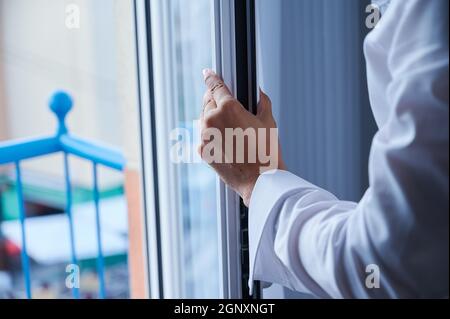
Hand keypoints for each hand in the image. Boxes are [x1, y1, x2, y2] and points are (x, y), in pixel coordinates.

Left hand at [199, 69, 284, 205]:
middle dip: (214, 98)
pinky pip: (204, 136)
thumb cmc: (266, 153)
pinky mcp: (202, 150)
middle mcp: (212, 120)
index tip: (207, 73)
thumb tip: (258, 91)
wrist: (259, 182)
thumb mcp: (269, 122)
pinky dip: (211, 134)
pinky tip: (226, 141)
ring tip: (230, 127)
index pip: (215, 86)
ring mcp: (204, 136)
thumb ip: (262, 101)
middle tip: (226, 103)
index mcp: (228, 108)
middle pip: (207, 100)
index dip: (211, 77)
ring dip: (213, 117)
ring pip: (204, 118)